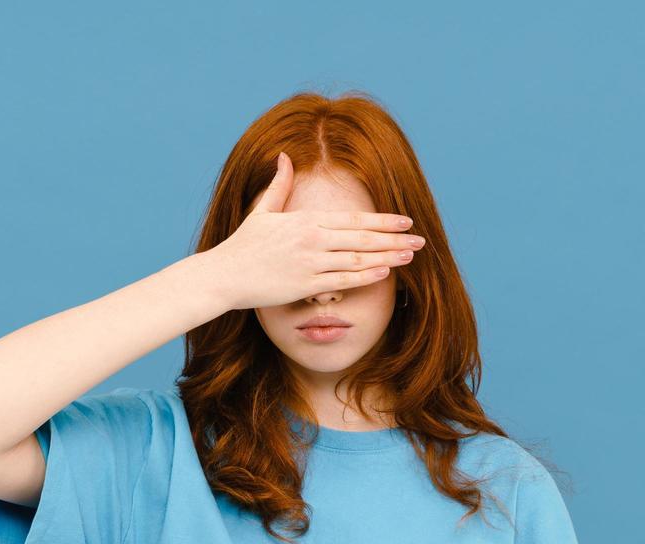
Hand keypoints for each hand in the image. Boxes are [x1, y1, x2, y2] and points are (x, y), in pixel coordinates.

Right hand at [204, 151, 423, 310]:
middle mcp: (312, 239)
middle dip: (395, 238)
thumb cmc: (243, 245)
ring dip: (387, 256)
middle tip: (421, 240)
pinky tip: (386, 272)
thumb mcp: (262, 210)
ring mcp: (310, 263)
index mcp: (305, 220)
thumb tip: (283, 156)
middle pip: (362, 237)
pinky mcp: (305, 285)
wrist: (223, 275)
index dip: (383, 219)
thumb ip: (279, 185)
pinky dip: (366, 275)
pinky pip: (343, 280)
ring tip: (410, 255)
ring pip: (358, 258)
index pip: (353, 218)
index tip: (405, 220)